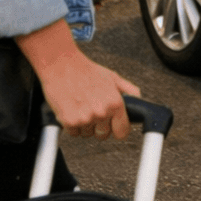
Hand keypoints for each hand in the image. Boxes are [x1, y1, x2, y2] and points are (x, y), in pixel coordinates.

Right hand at [16, 20, 138, 139]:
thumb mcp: (113, 77)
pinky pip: (73, 133)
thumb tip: (139, 101)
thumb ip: (129, 91)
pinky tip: (72, 109)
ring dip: (84, 124)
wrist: (61, 64)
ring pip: (87, 134)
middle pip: (103, 135)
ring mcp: (85, 118)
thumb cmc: (86, 70)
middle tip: (92, 109)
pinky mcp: (69, 121)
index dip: (117, 129)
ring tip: (81, 106)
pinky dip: (71, 124)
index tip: (114, 126)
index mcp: (115, 103)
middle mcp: (101, 112)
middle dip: (98, 126)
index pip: (122, 132)